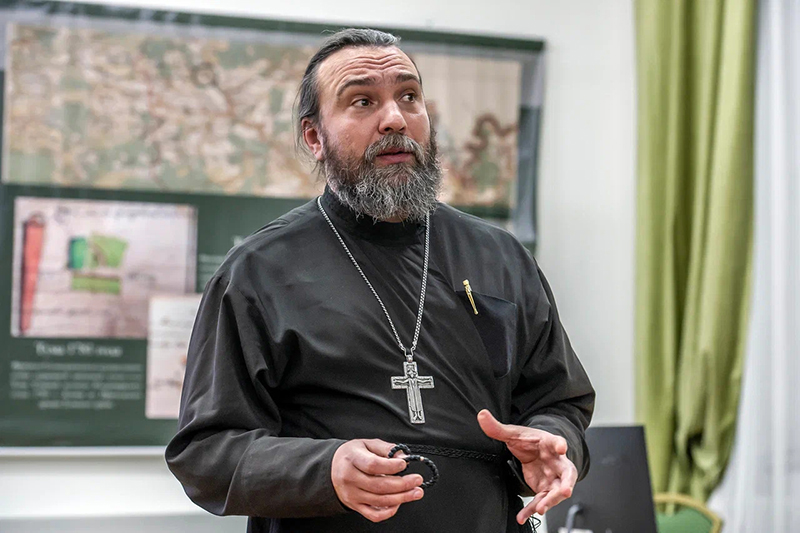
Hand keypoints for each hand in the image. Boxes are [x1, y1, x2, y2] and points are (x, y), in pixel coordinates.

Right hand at [331, 439, 424, 521]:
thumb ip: (386, 448)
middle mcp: (350, 478)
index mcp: (352, 459)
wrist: (332, 468)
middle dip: (402, 484)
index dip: (391, 466)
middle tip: (417, 480)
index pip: (373, 465)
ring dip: (402, 498)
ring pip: (379, 501)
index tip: (405, 464)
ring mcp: (352, 494)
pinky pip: (373, 515)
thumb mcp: (367, 444)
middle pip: (379, 485)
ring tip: (416, 492)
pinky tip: (399, 503)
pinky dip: (389, 512)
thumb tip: (404, 456)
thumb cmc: (352, 455)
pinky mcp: (355, 506)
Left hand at [477, 409, 576, 523]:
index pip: (557, 442)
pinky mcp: (546, 488)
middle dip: (567, 482)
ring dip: (550, 501)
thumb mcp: (514, 434)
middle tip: (565, 490)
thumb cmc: (530, 441)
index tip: (562, 446)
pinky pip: (542, 501)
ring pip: (556, 491)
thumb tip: (481, 415)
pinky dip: (532, 510)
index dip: (560, 444)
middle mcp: (556, 462)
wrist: (535, 451)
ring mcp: (553, 477)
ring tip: (540, 509)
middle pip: (566, 473)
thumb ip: (498, 428)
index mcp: (549, 443)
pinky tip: (523, 516)